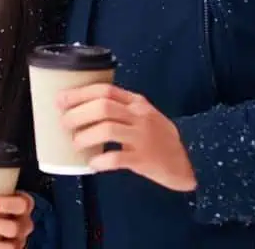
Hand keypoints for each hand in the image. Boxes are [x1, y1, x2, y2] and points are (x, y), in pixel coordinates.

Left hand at [59, 83, 196, 191]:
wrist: (193, 159)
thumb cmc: (161, 136)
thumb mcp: (144, 114)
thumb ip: (121, 108)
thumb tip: (80, 108)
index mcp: (137, 102)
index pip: (104, 90)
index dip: (79, 93)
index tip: (60, 99)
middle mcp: (139, 116)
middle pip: (103, 107)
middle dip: (77, 113)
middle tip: (63, 122)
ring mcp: (143, 137)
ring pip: (108, 129)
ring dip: (85, 136)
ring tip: (75, 143)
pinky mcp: (144, 160)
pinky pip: (118, 158)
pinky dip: (101, 160)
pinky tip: (92, 163)